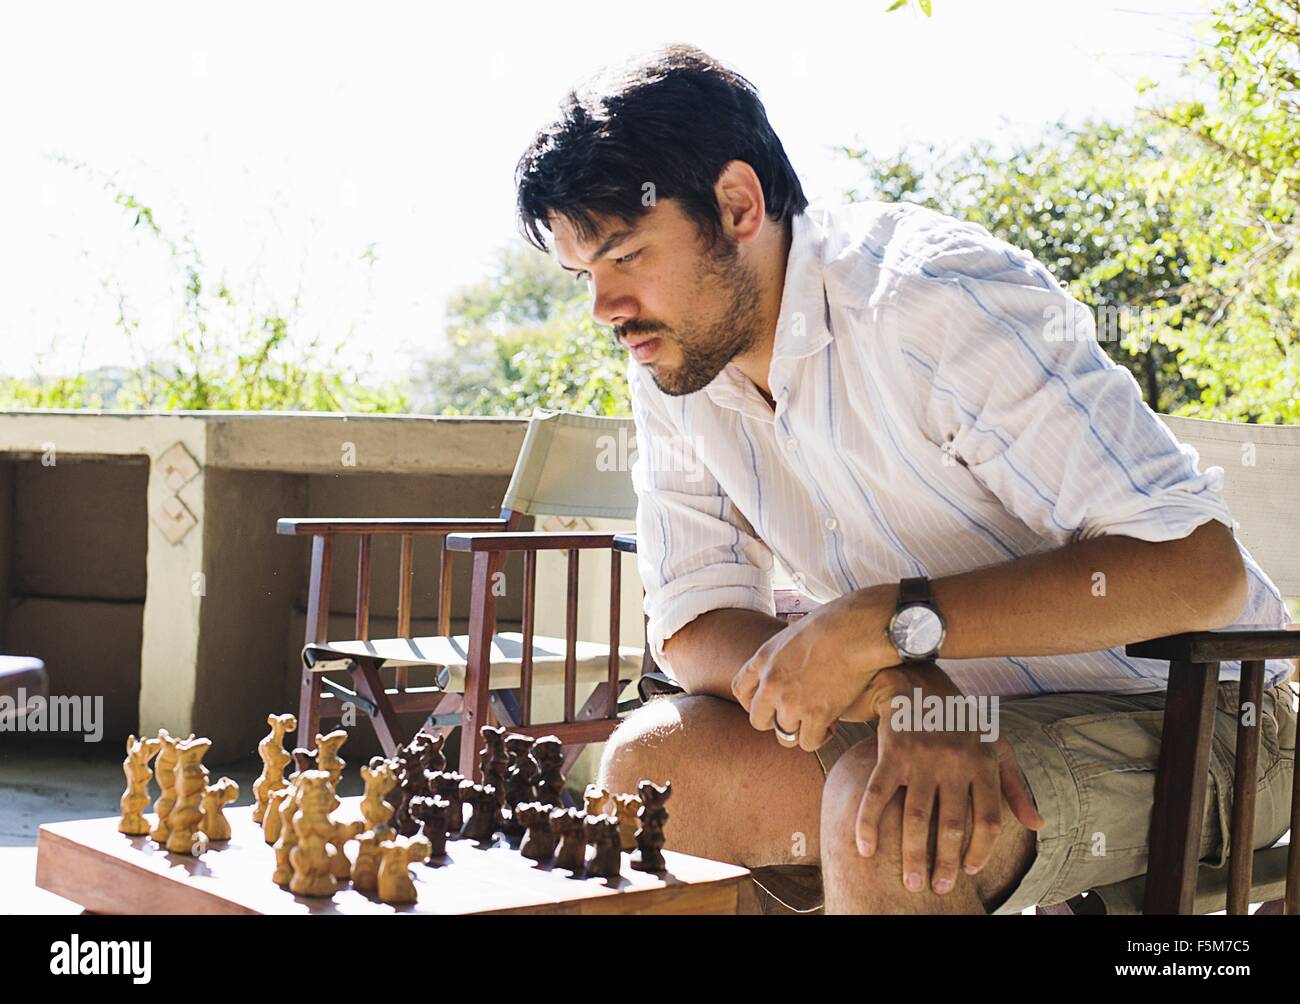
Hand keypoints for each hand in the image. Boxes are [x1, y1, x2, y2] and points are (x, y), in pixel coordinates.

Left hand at [731, 585, 896, 751]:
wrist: (856, 630)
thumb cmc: (835, 622)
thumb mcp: (796, 631)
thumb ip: (786, 652)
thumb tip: (793, 651)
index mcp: (764, 658)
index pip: (741, 690)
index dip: (753, 703)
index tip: (770, 705)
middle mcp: (771, 683)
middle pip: (758, 720)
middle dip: (776, 722)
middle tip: (797, 716)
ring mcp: (792, 701)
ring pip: (784, 735)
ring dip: (801, 730)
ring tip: (819, 720)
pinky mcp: (816, 715)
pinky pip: (809, 742)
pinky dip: (821, 737)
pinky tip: (832, 724)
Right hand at [855, 664, 1043, 895]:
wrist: (917, 680)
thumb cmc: (959, 719)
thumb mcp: (995, 745)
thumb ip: (1014, 785)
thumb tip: (1038, 825)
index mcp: (983, 763)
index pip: (989, 819)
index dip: (981, 850)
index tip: (970, 870)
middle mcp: (955, 762)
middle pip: (953, 825)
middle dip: (945, 863)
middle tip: (937, 888)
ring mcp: (922, 758)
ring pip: (917, 818)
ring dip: (913, 855)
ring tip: (910, 882)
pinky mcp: (892, 752)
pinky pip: (878, 795)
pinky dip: (868, 824)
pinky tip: (865, 849)